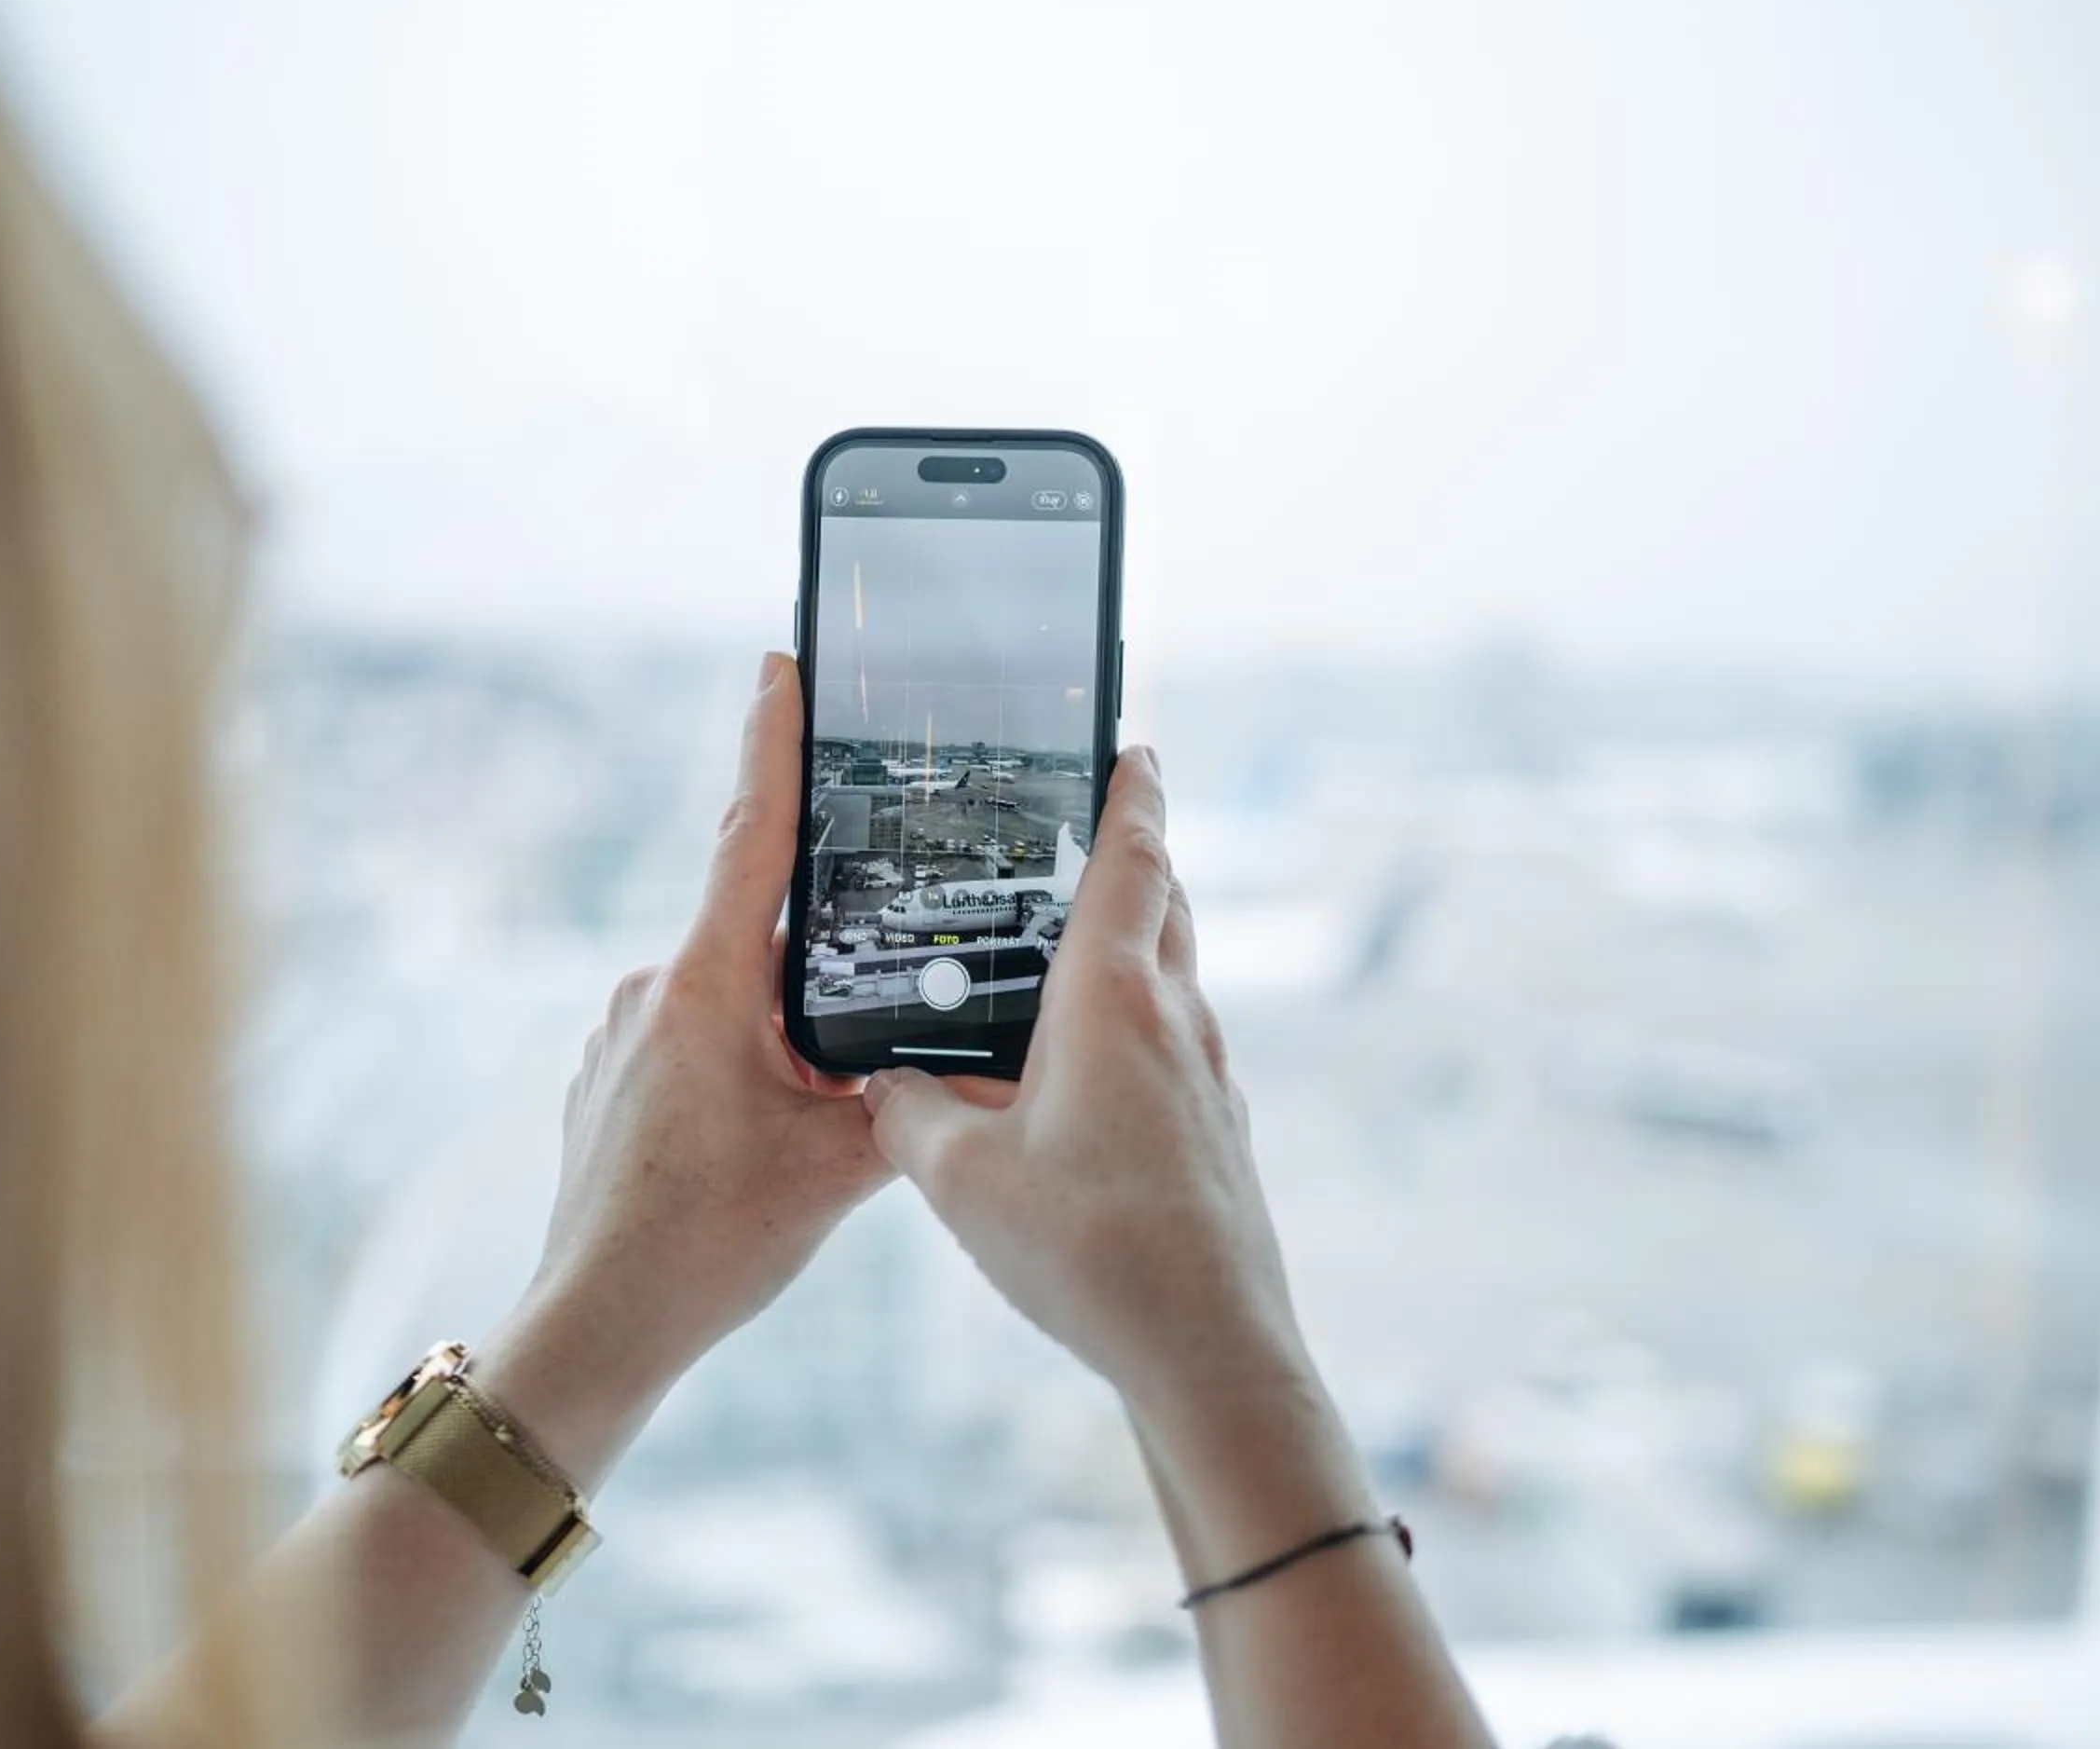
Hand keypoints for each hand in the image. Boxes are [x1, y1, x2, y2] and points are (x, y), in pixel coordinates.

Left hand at [481, 653, 888, 1475]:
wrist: (597, 1326)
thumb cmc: (709, 1244)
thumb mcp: (837, 1166)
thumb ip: (906, 1096)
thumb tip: (976, 1059)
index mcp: (709, 985)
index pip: (755, 836)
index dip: (772, 741)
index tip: (782, 662)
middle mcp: (654, 989)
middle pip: (761, 930)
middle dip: (825, 954)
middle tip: (877, 989)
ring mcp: (621, 1033)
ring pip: (732, 997)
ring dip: (784, 1031)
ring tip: (817, 1114)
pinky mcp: (608, 1078)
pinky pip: (692, 1041)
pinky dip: (741, 1067)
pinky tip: (763, 1137)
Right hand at [859, 746, 1310, 1426]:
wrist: (1209, 1353)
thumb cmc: (1091, 1254)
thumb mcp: (962, 1182)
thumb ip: (908, 1117)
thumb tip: (885, 1090)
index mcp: (1115, 1000)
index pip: (1133, 861)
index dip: (1130, 795)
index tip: (1131, 747)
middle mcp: (1175, 1022)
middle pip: (1163, 908)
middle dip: (1130, 861)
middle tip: (1082, 834)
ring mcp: (1206, 1080)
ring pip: (1171, 982)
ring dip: (1128, 951)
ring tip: (1058, 956)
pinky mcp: (1214, 1135)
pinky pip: (1169, 1052)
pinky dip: (1128, 1032)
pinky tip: (1074, 1080)